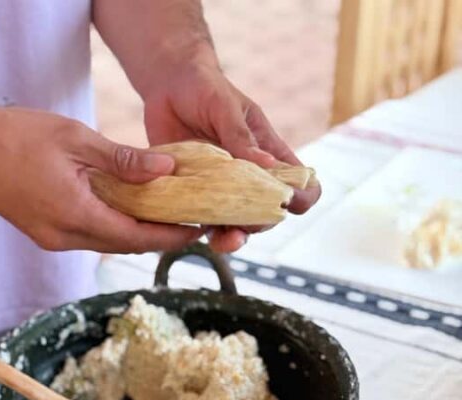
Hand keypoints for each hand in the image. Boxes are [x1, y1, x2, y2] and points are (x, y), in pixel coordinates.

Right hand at [0, 104, 200, 253]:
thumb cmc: (16, 136)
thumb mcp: (76, 138)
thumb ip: (123, 160)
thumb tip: (167, 169)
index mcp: (75, 215)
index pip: (136, 238)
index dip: (170, 237)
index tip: (198, 230)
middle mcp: (63, 238)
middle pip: (124, 246)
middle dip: (158, 238)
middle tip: (189, 223)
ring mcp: (51, 240)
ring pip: (105, 243)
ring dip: (135, 234)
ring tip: (165, 217)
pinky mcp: (43, 234)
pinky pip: (87, 236)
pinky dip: (111, 227)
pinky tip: (126, 211)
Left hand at [143, 61, 320, 252]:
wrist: (168, 86)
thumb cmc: (206, 89)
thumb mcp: (225, 106)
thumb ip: (240, 137)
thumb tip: (267, 166)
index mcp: (269, 153)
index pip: (301, 183)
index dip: (302, 197)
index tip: (289, 201)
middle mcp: (249, 177)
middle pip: (267, 213)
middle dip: (260, 224)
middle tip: (245, 227)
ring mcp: (221, 189)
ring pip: (235, 224)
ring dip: (232, 238)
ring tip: (223, 242)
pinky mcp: (194, 194)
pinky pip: (201, 220)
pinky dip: (200, 229)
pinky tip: (194, 230)